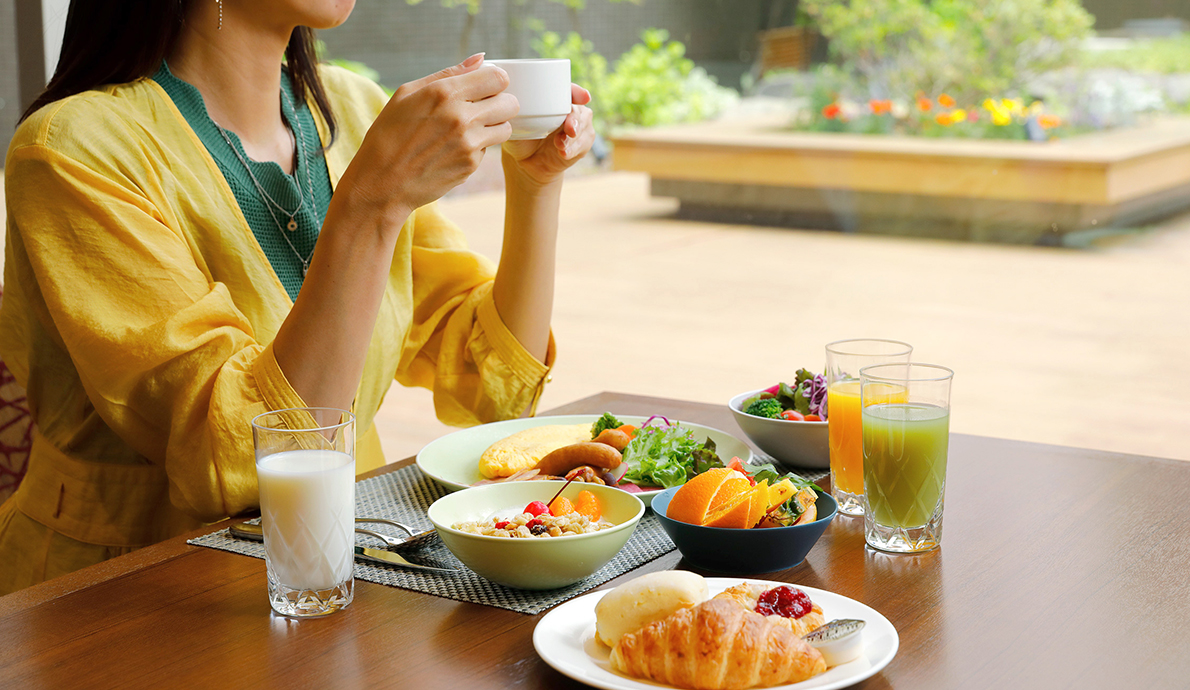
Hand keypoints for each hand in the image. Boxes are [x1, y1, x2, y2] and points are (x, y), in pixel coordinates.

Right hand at [339, 54, 516, 223]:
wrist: (382, 181)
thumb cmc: (389, 133)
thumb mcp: (408, 93)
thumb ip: (449, 74)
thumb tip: (481, 59)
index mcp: (445, 92)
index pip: (498, 77)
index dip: (495, 81)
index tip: (484, 87)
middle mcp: (462, 117)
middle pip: (510, 103)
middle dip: (500, 103)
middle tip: (483, 108)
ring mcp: (469, 144)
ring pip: (506, 128)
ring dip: (494, 126)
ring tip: (470, 129)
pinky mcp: (471, 166)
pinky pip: (488, 150)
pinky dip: (477, 148)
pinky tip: (453, 149)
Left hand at [502, 84, 595, 189]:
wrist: (524, 162)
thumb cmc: (517, 135)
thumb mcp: (513, 122)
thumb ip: (511, 113)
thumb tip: (503, 101)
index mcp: (555, 99)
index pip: (568, 90)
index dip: (577, 92)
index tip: (583, 97)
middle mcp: (569, 110)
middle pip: (578, 109)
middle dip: (575, 118)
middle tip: (569, 129)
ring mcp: (577, 127)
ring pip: (584, 127)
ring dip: (573, 137)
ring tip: (560, 145)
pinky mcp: (580, 144)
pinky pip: (583, 145)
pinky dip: (573, 149)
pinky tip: (563, 153)